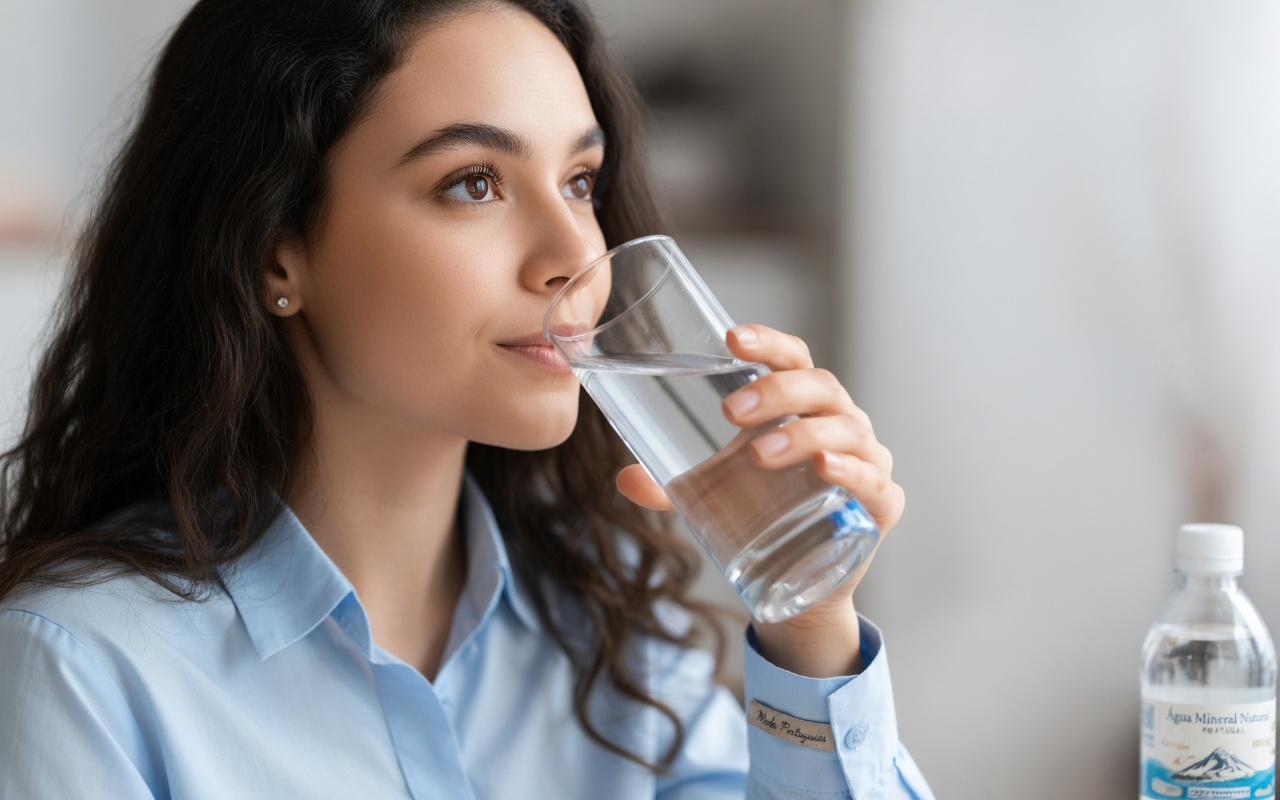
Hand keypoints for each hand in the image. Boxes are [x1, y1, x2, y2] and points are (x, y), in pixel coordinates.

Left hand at [616, 324, 903, 676]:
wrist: (802, 582)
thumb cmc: (762, 513)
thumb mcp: (711, 494)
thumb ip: (668, 485)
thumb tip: (625, 478)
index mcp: (801, 404)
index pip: (791, 358)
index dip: (768, 342)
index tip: (731, 339)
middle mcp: (839, 422)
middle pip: (819, 386)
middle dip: (777, 391)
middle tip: (731, 412)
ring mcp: (867, 459)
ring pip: (845, 429)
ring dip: (803, 434)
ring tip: (760, 452)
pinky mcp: (882, 503)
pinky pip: (873, 479)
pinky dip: (851, 470)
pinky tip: (824, 469)